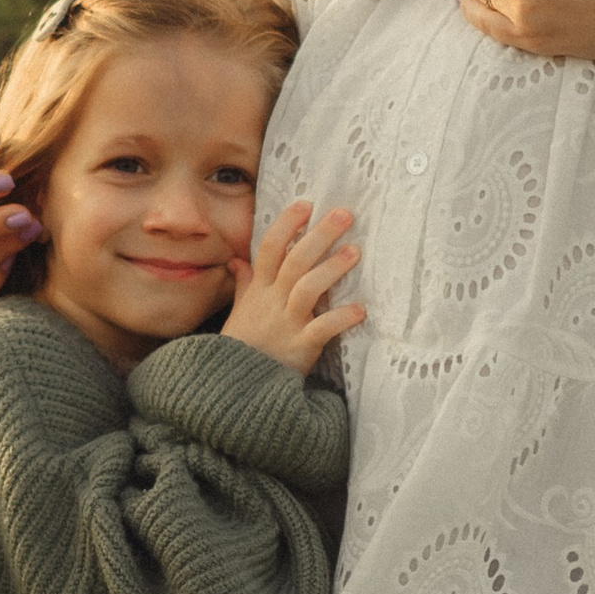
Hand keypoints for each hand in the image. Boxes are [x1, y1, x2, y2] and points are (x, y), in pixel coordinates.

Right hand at [223, 201, 364, 375]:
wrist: (233, 388)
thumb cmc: (241, 347)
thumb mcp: (238, 312)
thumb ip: (244, 284)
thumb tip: (237, 260)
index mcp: (259, 290)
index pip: (270, 248)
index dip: (287, 224)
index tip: (306, 204)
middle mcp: (272, 302)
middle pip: (295, 261)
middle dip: (319, 235)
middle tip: (345, 214)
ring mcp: (286, 324)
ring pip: (308, 288)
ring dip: (332, 268)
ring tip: (355, 252)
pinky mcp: (300, 347)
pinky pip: (322, 329)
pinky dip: (341, 318)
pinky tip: (361, 309)